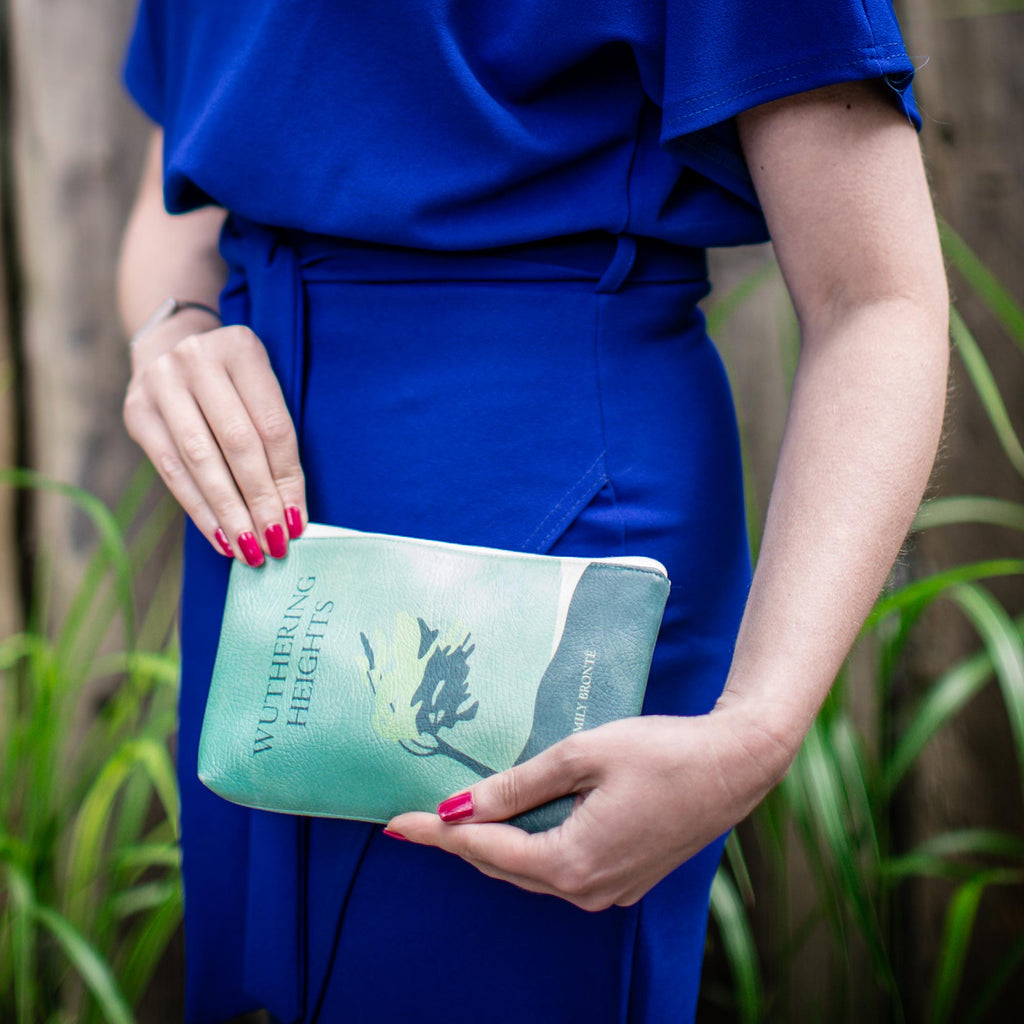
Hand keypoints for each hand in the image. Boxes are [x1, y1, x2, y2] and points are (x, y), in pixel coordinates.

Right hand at [123, 312, 306, 564]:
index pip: (272, 427)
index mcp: (241, 349)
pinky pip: (172, 471)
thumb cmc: (234, 381)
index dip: (287, 479)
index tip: (297, 521)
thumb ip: (274, 438)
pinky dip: (200, 510)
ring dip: (229, 513)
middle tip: (275, 543)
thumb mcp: (260, 389)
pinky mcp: (137, 412)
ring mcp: (161, 383)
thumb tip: (291, 513)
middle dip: (260, 500)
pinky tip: (220, 537)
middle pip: (238, 444)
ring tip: (249, 549)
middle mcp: (197, 359)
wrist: (170, 346)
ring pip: (201, 461)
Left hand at [386, 707, 791, 909]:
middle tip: (418, 819)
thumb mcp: (582, 756)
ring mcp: (609, 887)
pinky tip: (515, 821)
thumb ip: (518, 785)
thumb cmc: (663, 752)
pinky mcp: (624, 876)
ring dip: (493, 845)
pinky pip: (559, 867)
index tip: (398, 824)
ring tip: (456, 818)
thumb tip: (462, 806)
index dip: (438, 835)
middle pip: (504, 865)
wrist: (735, 764)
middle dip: (459, 842)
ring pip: (530, 870)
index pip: (485, 849)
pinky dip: (529, 846)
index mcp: (573, 860)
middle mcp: (587, 887)